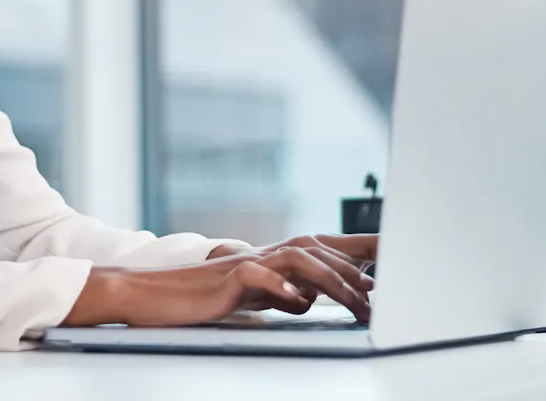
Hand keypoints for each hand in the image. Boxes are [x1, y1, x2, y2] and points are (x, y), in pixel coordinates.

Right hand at [207, 234, 376, 304]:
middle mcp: (263, 255)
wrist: (159, 294)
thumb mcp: (253, 296)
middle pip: (314, 247)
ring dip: (327, 277)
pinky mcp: (226, 280)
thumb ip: (280, 292)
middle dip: (350, 266)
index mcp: (272, 259)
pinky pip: (255, 275)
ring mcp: (245, 264)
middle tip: (375, 291)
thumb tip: (307, 297)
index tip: (386, 256)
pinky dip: (278, 284)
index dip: (352, 248)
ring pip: (294, 257)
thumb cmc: (206, 295)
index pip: (319, 247)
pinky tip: (296, 298)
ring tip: (350, 298)